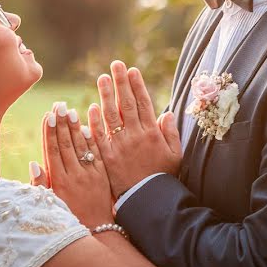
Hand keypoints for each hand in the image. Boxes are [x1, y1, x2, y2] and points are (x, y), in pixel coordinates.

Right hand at [30, 101, 113, 227]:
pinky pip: (97, 154)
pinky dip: (91, 139)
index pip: (52, 151)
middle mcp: (74, 176)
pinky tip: (88, 126)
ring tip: (70, 110)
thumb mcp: (50, 204)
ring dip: (75, 127)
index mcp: (59, 182)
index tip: (47, 115)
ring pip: (80, 146)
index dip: (49, 132)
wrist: (97, 233)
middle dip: (61, 123)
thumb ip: (41, 183)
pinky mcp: (103, 176)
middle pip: (66, 144)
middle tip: (58, 105)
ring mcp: (90, 175)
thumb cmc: (68, 220)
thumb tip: (34, 162)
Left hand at [88, 61, 181, 199]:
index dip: (137, 85)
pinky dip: (94, 121)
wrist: (147, 201)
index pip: (143, 103)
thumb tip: (166, 113)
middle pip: (126, 104)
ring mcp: (119, 146)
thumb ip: (171, 133)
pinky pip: (99, 136)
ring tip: (102, 78)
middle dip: (121, 83)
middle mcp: (134, 136)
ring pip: (111, 116)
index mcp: (152, 134)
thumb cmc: (163, 178)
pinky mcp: (107, 157)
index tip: (133, 70)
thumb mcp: (175, 155)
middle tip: (115, 65)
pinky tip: (91, 107)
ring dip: (106, 95)